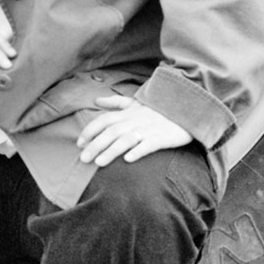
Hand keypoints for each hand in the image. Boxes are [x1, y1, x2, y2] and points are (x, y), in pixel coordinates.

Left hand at [77, 95, 191, 165]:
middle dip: (95, 145)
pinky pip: (148, 145)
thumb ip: (115, 102)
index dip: (90, 131)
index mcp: (127, 113)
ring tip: (99, 163)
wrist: (184, 107)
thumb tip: (96, 100)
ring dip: (112, 151)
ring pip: (126, 140)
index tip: (79, 143)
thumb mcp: (135, 101)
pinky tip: (128, 159)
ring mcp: (147, 129)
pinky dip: (138, 151)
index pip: (104, 120)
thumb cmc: (157, 107)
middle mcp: (134, 121)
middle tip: (83, 159)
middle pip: (111, 132)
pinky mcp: (161, 138)